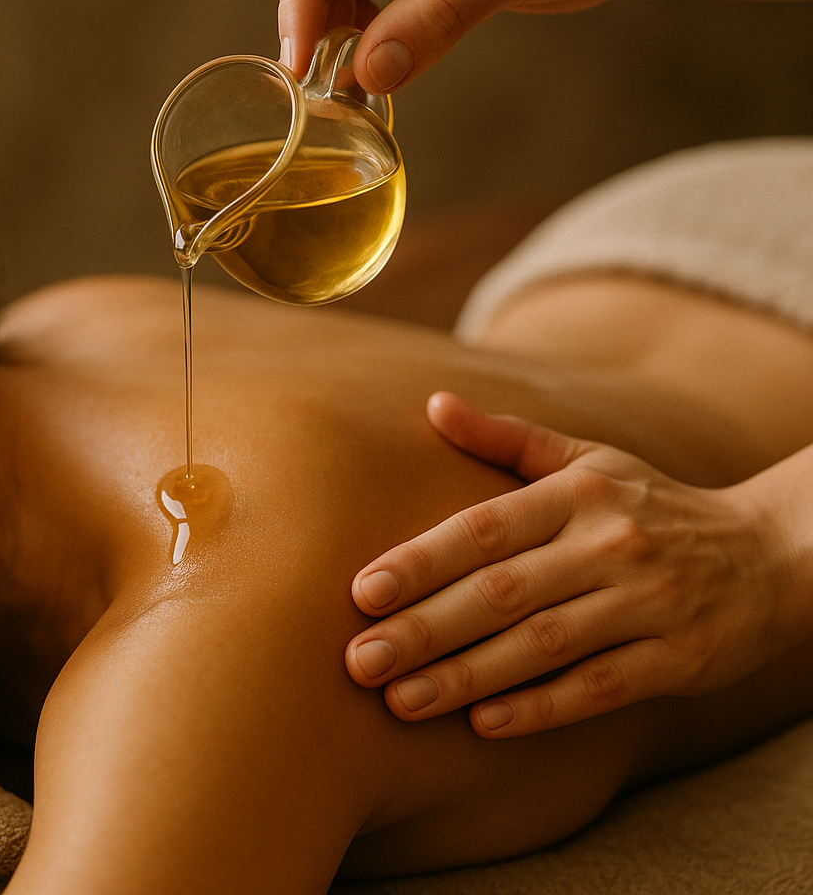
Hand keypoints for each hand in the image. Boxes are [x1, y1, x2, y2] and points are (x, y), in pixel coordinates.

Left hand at [346, 391, 812, 737]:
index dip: (421, 560)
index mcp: (578, 493)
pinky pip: (599, 688)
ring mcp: (647, 603)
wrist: (770, 552)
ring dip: (467, 676)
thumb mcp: (585, 459)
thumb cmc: (650, 505)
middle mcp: (609, 544)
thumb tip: (431, 404)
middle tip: (358, 660)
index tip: (362, 592)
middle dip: (425, 629)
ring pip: (543, 645)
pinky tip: (483, 725)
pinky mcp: (678, 659)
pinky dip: (541, 708)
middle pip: (502, 592)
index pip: (485, 528)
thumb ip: (504, 437)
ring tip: (400, 700)